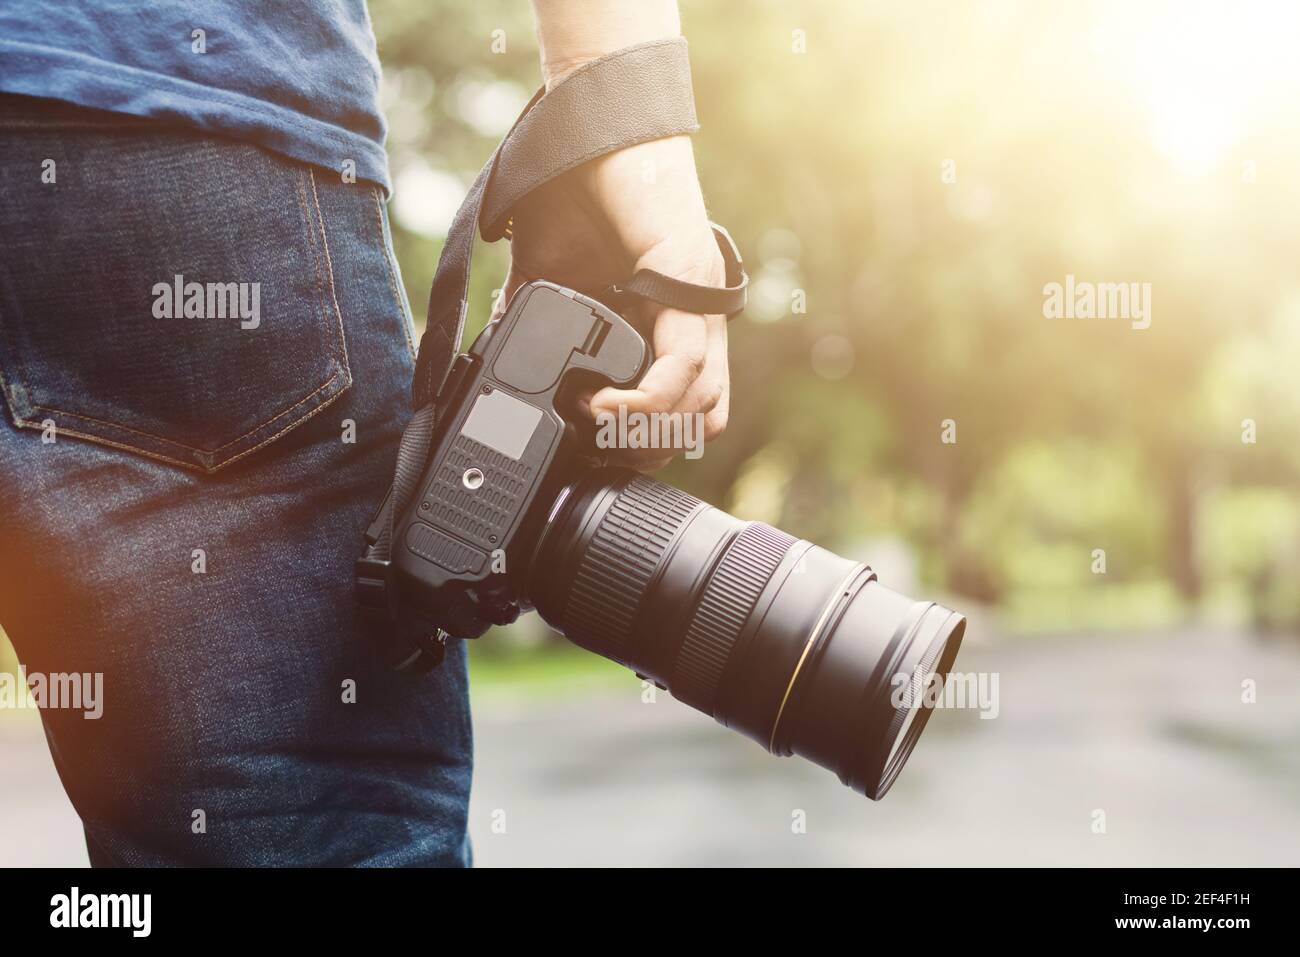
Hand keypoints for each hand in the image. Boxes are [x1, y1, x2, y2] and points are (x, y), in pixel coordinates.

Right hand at [498, 134, 728, 470]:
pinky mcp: (689, 283)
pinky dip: (646, 402)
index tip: (598, 447)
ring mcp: (700, 303)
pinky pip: (683, 369)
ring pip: (702, 405)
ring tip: (597, 424)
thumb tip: (501, 351)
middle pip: (703, 418)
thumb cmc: (575, 195)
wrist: (589, 133)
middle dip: (648, 448)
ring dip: (647, 433)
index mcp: (670, 323)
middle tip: (600, 449)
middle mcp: (696, 319)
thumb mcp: (550, 277)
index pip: (689, 408)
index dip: (649, 440)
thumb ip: (535, 318)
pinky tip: (605, 403)